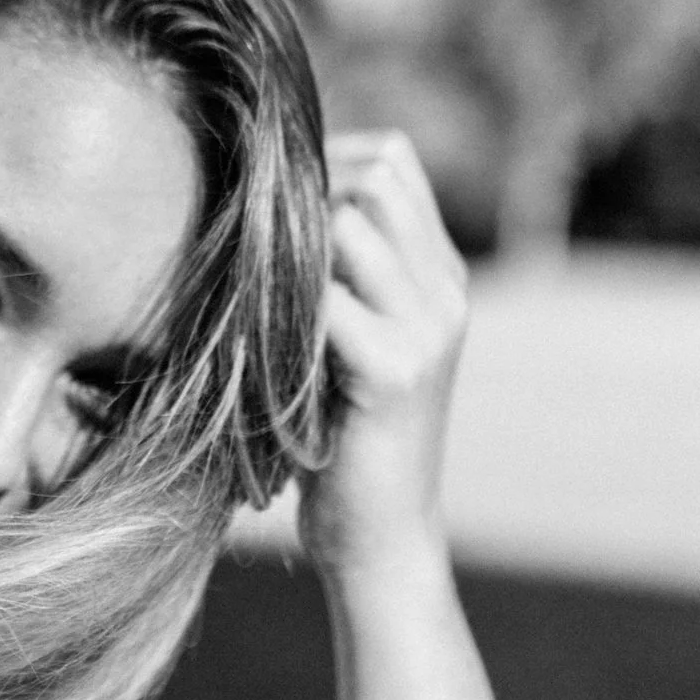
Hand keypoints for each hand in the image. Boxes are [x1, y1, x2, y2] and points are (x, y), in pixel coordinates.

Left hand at [295, 131, 469, 587]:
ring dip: (287, 247)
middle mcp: (446, 290)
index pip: (392, 160)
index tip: (269, 213)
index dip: (326, 163)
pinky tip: (256, 342)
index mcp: (439, 274)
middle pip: (375, 174)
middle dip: (304, 194)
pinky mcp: (397, 370)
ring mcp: (429, 327)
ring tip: (254, 294)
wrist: (382, 539)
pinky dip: (279, 306)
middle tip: (254, 249)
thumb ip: (332, 276)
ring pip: (349, 221)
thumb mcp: (346, 340)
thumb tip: (255, 200)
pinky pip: (324, 296)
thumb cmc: (340, 440)